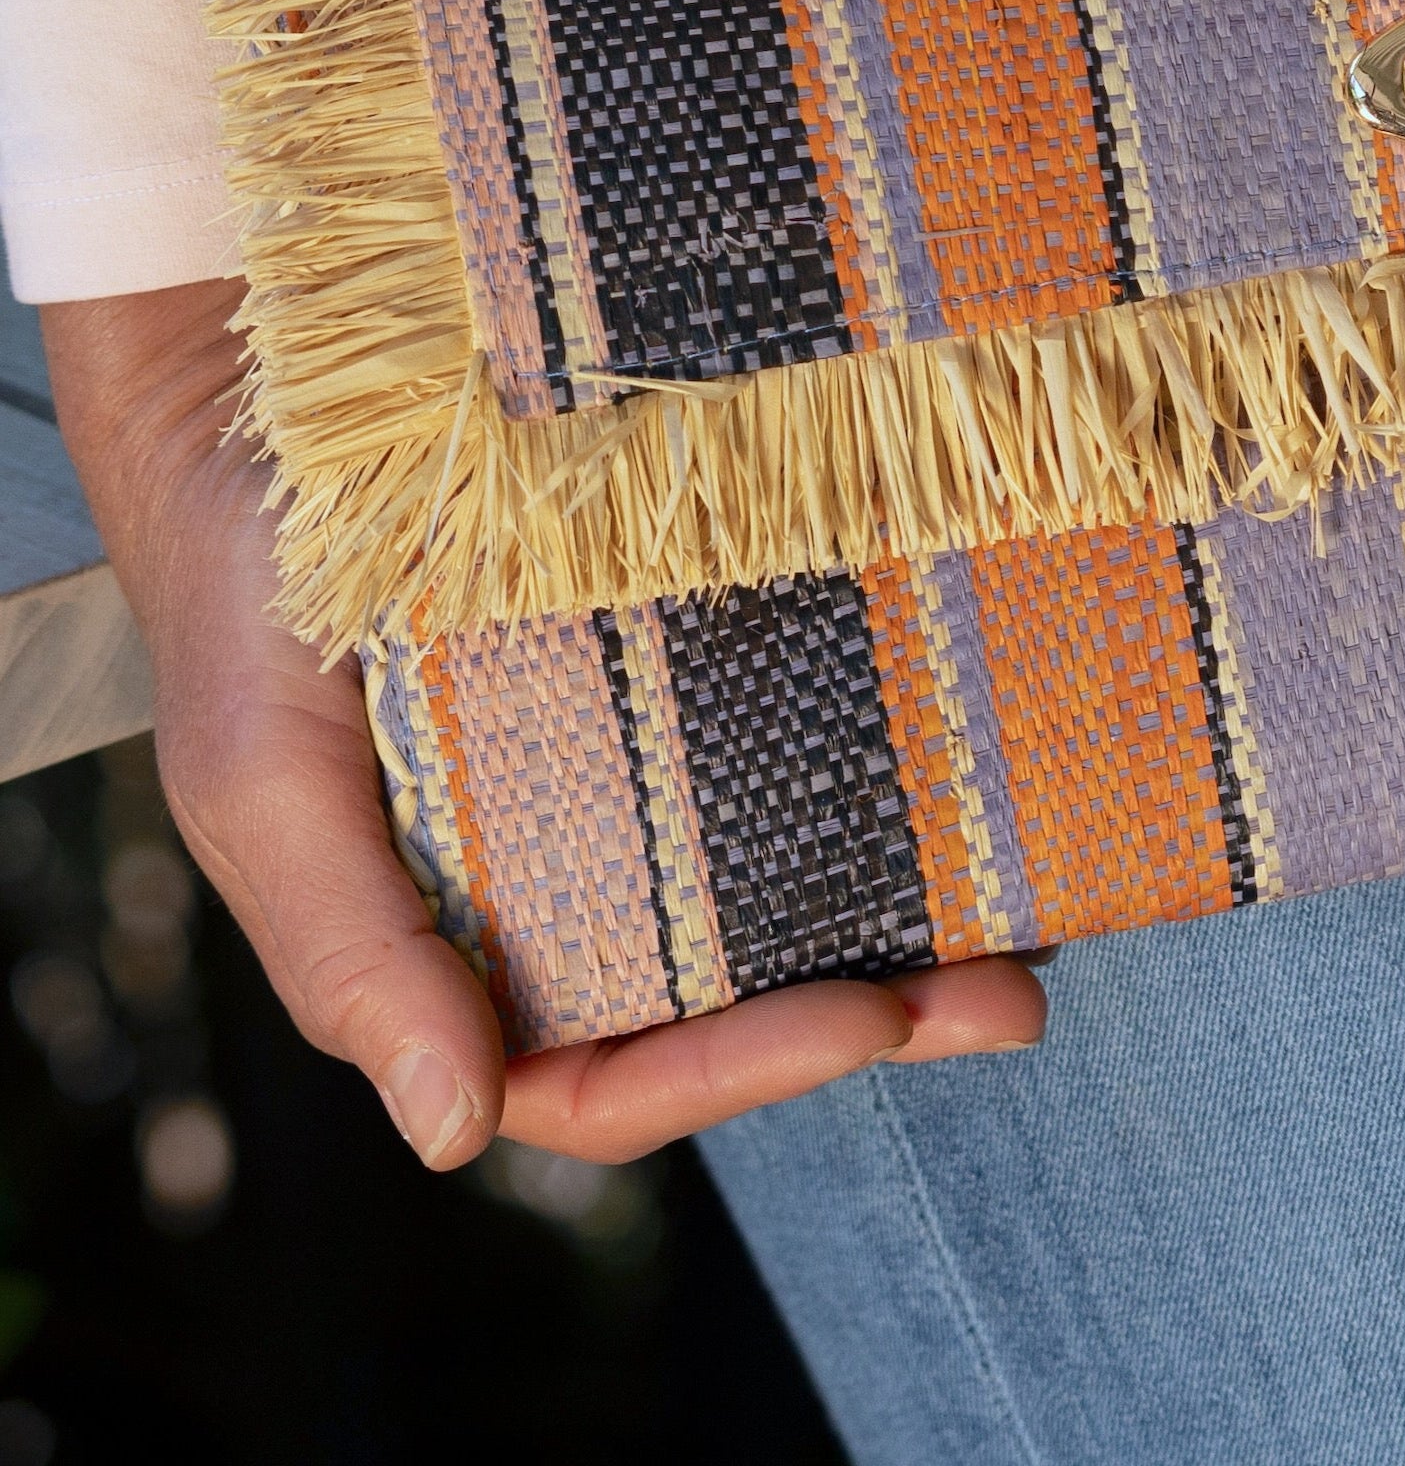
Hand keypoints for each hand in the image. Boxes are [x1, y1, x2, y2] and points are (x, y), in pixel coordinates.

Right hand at [44, 281, 1045, 1165]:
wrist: (271, 386)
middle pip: (732, 995)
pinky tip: (982, 766)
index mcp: (464, 942)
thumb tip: (457, 1134)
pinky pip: (795, 730)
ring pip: (785, 885)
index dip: (740, 1069)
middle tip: (1007, 996)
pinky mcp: (688, 641)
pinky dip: (888, 769)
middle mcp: (567, 873)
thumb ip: (349, 955)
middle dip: (878, 1011)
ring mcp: (638, 762)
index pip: (614, 1073)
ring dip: (911, 919)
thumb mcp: (259, 783)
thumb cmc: (250, 603)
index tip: (866, 1019)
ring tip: (1037, 922)